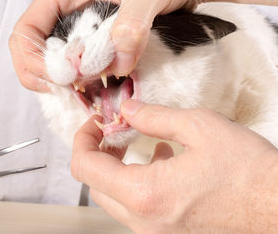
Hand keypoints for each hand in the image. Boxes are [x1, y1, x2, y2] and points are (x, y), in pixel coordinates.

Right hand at [9, 0, 211, 90]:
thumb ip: (133, 22)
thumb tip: (119, 61)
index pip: (27, 29)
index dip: (31, 58)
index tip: (58, 78)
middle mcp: (68, 9)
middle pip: (35, 49)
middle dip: (46, 74)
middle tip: (70, 91)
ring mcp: (82, 26)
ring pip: (57, 60)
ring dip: (65, 81)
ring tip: (84, 93)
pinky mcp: (98, 39)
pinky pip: (80, 64)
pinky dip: (84, 81)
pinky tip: (97, 88)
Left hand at [71, 100, 277, 232]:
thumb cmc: (250, 173)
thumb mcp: (200, 127)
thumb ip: (154, 116)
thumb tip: (127, 110)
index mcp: (145, 193)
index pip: (85, 168)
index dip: (83, 139)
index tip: (95, 123)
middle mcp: (144, 220)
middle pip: (96, 185)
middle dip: (98, 154)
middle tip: (114, 132)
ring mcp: (155, 232)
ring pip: (114, 199)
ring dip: (117, 168)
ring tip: (139, 143)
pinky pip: (137, 208)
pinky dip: (136, 183)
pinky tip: (162, 160)